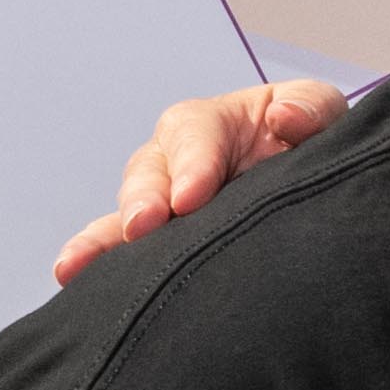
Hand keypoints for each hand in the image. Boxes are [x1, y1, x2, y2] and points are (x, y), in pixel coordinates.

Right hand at [53, 77, 343, 283]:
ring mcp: (159, 202)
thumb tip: (285, 120)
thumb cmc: (307, 139)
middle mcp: (171, 161)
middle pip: (147, 175)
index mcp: (207, 125)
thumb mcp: (318, 111)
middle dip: (143, 201)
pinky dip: (94, 262)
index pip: (193, 136)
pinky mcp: (157, 241)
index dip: (191, 165)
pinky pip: (117, 249)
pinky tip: (71, 280)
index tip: (192, 197)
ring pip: (125, 215)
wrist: (307, 188)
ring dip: (107, 238)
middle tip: (144, 226)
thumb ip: (310, 108)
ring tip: (85, 262)